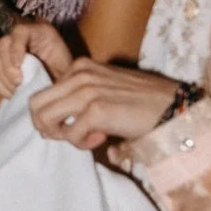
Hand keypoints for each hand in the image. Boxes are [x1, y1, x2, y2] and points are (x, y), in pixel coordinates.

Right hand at [0, 20, 73, 99]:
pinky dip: (0, 86)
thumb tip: (32, 72)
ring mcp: (9, 53)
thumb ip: (52, 63)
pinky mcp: (2, 69)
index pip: (19, 32)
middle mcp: (20, 39)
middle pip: (2, 45)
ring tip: (20, 89)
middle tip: (20, 82)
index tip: (20, 66)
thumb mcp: (68, 66)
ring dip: (5, 79)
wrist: (66, 89)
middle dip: (9, 67)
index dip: (16, 48)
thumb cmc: (70, 76)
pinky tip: (14, 93)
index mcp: (39, 32)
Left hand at [29, 61, 181, 149]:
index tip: (73, 125)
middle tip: (69, 136)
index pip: (44, 94)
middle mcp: (79, 74)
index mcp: (80, 67)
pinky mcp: (97, 110)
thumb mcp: (107, 89)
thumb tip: (58, 124)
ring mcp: (87, 91)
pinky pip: (71, 134)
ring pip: (46, 119)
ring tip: (88, 137)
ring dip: (63, 135)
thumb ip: (82, 97)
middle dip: (46, 127)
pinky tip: (103, 138)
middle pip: (36, 105)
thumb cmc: (143, 103)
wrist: (174, 108)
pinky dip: (82, 143)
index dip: (52, 116)